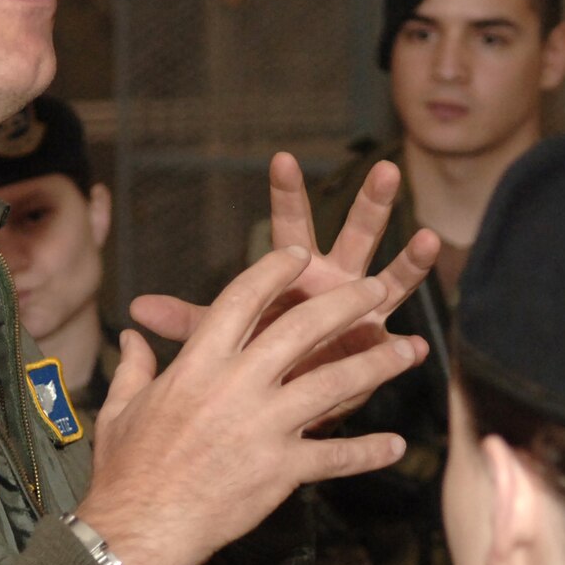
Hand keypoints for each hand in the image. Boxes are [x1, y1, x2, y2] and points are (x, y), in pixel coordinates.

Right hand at [76, 247, 427, 564]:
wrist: (139, 528)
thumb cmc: (127, 469)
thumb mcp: (122, 409)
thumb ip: (135, 366)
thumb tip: (132, 333)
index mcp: (198, 364)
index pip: (242, 299)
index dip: (274, 272)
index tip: (299, 256)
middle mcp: (237, 385)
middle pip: (303, 329)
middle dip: (346, 304)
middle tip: (375, 290)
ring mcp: (265, 426)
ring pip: (335, 384)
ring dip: (378, 364)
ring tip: (411, 349)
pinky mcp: (282, 469)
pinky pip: (335, 457)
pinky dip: (367, 452)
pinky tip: (395, 445)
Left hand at [132, 154, 438, 372]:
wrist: (280, 406)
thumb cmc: (254, 362)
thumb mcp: (220, 342)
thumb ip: (189, 322)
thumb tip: (135, 310)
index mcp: (294, 275)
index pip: (289, 227)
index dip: (286, 195)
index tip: (283, 158)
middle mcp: (334, 282)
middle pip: (354, 234)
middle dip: (370, 204)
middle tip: (384, 170)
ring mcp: (362, 308)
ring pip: (390, 274)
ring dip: (411, 257)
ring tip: (429, 237)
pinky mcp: (378, 343)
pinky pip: (400, 335)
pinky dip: (410, 340)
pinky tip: (424, 342)